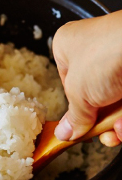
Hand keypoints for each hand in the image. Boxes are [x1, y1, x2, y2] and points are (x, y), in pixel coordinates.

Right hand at [52, 10, 121, 146]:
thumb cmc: (108, 53)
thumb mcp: (78, 92)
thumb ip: (73, 116)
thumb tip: (65, 132)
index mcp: (69, 46)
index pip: (67, 82)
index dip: (72, 107)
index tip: (76, 128)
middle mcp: (95, 49)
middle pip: (93, 95)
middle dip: (97, 121)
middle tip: (98, 133)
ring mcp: (119, 59)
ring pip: (113, 100)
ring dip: (113, 123)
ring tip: (117, 132)